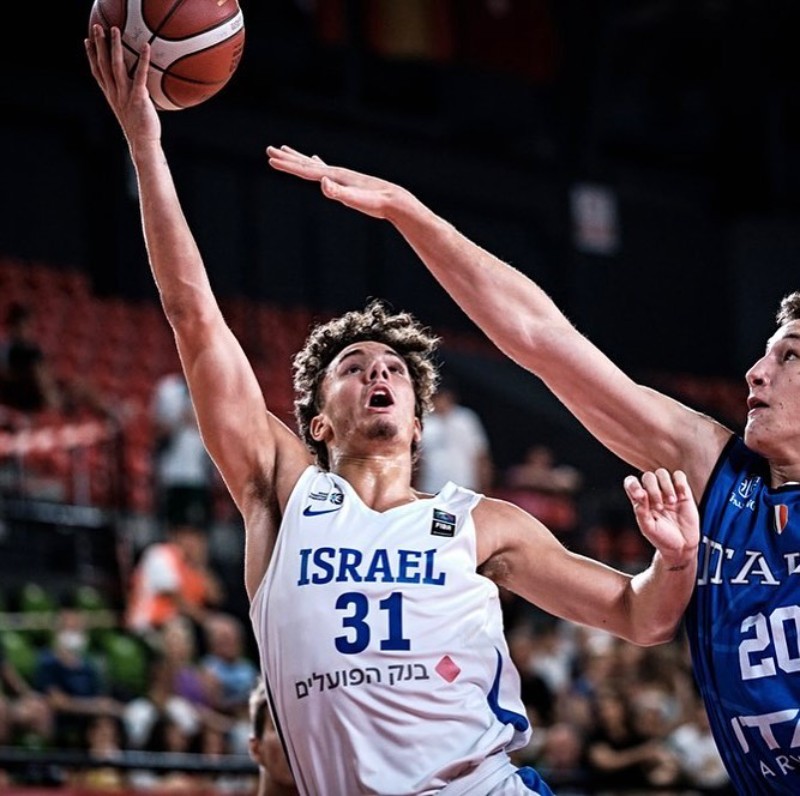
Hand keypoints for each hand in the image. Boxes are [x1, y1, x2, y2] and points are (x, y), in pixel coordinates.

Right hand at [85, 25, 160, 149]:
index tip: (87, 41)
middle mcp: (115, 93)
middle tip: (96, 26)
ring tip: (114, 29)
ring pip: (116, 65)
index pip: (98, 72)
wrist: (143, 143)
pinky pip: (140, 75)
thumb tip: (142, 92)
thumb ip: (132, 99)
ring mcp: (125, 94)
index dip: (91, 56)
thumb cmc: (141, 129)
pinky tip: (146, 46)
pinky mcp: (138, 97)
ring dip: (114, 46)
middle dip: (99, 44)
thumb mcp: (132, 112)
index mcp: (111, 96)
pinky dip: (143, 60)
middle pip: (103, 64)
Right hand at [266, 145, 411, 220]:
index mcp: (334, 176)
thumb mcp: (355, 200)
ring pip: (314, 165)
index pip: (305, 170)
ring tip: (285, 150)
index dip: (287, 165)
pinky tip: (316, 162)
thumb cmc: (374, 202)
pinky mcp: (347, 182)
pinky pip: (326, 171)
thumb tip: (323, 183)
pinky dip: (317, 165)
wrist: (393, 200)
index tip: (270, 159)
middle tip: (269, 150)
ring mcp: (341, 176)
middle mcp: (336, 173)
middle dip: (287, 158)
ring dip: (299, 158)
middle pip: (306, 164)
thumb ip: (338, 192)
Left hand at [624, 468, 698, 568]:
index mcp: (640, 500)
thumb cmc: (662, 538)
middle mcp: (653, 493)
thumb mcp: (648, 528)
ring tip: (671, 502)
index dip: (633, 484)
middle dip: (653, 489)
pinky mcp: (683, 492)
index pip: (631, 482)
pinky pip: (679, 475)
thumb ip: (641, 511)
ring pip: (662, 473)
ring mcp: (668, 491)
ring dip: (666, 486)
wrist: (682, 547)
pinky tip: (681, 496)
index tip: (640, 495)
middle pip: (648, 476)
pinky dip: (679, 482)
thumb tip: (640, 493)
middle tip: (659, 507)